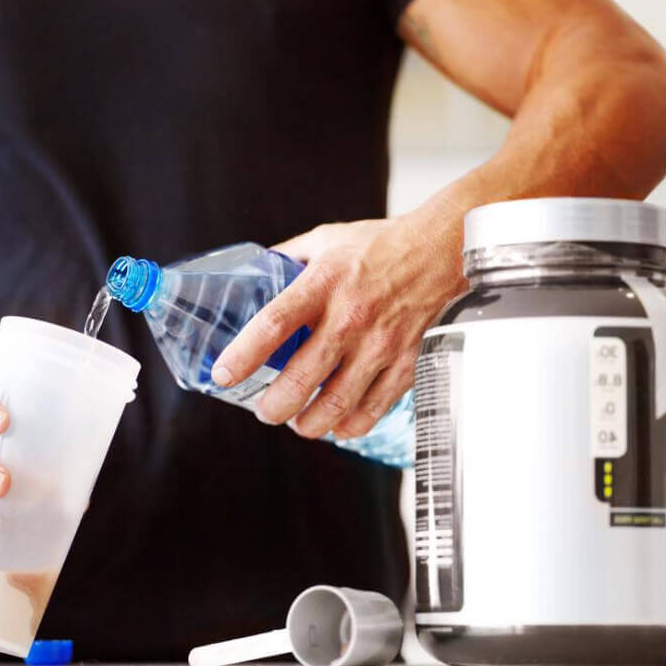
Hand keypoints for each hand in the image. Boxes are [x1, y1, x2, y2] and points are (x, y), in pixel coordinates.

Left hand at [211, 215, 463, 439]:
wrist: (442, 250)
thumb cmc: (382, 245)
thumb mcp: (326, 240)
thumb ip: (288, 258)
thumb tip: (253, 273)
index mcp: (322, 284)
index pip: (273, 324)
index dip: (243, 355)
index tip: (224, 374)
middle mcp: (349, 317)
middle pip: (301, 378)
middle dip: (274, 406)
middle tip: (265, 410)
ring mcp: (379, 344)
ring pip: (336, 404)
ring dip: (309, 423)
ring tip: (299, 422)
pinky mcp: (405, 362)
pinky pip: (373, 408)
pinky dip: (351, 425)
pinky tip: (338, 425)